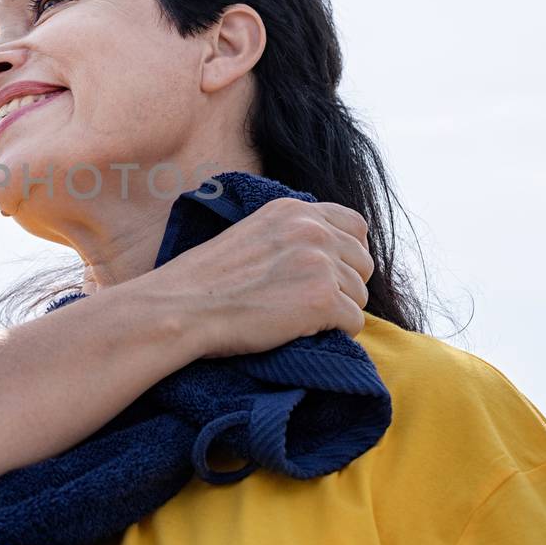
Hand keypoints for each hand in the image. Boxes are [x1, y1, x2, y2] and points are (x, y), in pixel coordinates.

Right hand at [146, 197, 373, 357]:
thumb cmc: (207, 282)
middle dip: (344, 287)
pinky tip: (301, 331)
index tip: (326, 275)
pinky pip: (354, 322)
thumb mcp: (253, 235)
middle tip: (306, 303)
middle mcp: (312, 229)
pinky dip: (335, 334)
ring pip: (360, 297)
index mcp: (294, 210)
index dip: (346, 255)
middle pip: (363, 264)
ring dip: (337, 312)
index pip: (355, 226)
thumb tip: (331, 255)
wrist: (181, 307)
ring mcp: (320, 263)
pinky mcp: (322, 299)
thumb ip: (292, 235)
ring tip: (296, 318)